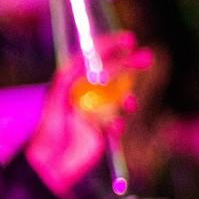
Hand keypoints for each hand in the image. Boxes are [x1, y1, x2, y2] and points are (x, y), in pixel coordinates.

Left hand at [25, 31, 152, 198]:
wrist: (53, 159)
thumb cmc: (51, 124)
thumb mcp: (60, 93)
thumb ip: (73, 75)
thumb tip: (92, 58)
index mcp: (72, 81)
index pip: (93, 57)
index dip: (110, 46)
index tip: (129, 39)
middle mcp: (84, 93)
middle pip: (111, 75)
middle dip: (129, 66)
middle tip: (147, 57)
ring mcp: (95, 111)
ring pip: (119, 98)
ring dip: (126, 98)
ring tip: (129, 103)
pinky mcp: (102, 131)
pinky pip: (118, 122)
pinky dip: (119, 122)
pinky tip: (114, 128)